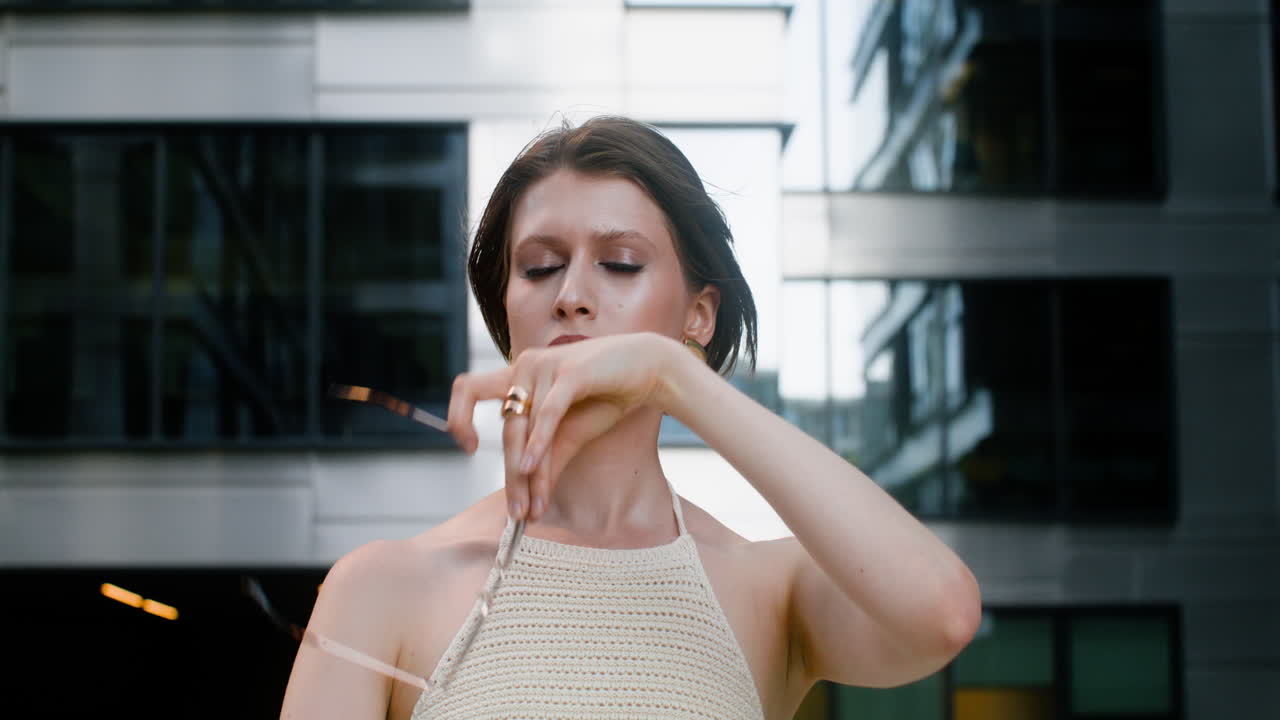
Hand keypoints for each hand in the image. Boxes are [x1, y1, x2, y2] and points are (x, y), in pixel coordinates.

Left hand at [446, 332, 684, 520]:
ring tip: (530, 507)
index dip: (459, 416)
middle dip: (511, 475)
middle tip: (517, 512)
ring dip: (527, 474)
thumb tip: (530, 496)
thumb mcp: (572, 432)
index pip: (469, 388)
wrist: (649, 369)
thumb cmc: (608, 394)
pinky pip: (547, 414)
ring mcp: (545, 366)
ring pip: (524, 429)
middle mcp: (524, 367)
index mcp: (519, 375)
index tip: (469, 448)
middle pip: (506, 429)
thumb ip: (548, 458)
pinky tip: (531, 469)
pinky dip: (538, 444)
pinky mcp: (569, 373)